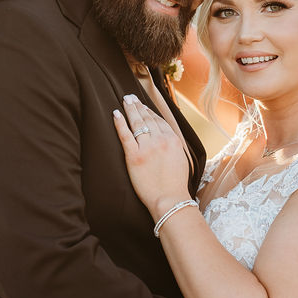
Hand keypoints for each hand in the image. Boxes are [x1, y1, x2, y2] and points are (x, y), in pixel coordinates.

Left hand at [112, 95, 191, 216]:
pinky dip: (120, 123)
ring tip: (125, 101)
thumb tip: (166, 138)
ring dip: (130, 110)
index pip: (159, 120)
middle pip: (147, 118)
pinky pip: (125, 135)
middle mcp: (161, 140)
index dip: (149, 111)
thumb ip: (173, 146)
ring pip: (137, 123)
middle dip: (138, 106)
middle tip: (130, 97)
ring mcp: (147, 147)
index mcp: (173, 140)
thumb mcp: (181, 159)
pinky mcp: (134, 156)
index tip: (143, 105)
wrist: (170, 199)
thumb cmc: (176, 184)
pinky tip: (116, 114)